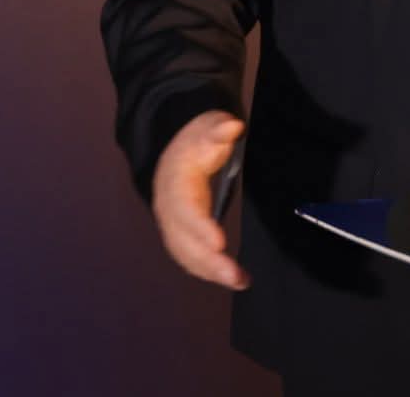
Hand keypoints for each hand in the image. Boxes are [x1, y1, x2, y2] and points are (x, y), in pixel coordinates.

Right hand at [151, 110, 248, 290]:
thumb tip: (232, 126)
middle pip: (183, 241)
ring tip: (240, 281)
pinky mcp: (180, 236)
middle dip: (208, 261)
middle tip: (235, 275)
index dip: (200, 227)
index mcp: (175, 183)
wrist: (175, 152)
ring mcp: (172, 225)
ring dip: (211, 272)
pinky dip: (209, 271)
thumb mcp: (206, 127)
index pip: (185, 209)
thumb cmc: (195, 141)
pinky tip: (232, 279)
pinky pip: (190, 258)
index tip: (220, 242)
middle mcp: (169, 210)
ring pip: (186, 255)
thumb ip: (219, 129)